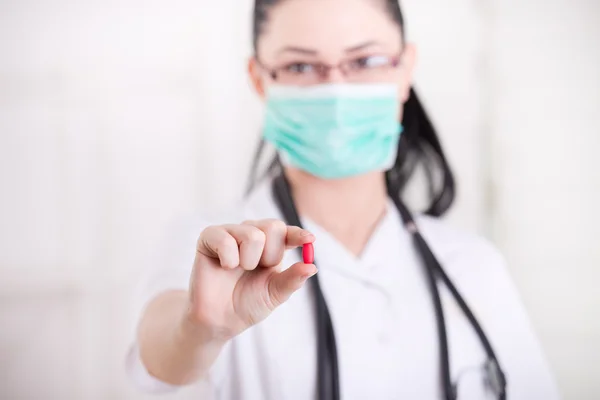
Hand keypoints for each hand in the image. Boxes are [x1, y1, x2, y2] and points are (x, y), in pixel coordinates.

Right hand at [186, 219, 315, 340]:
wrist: (220, 320)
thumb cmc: (247, 304)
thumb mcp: (275, 294)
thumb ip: (292, 280)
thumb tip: (312, 267)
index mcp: (271, 246)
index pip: (287, 232)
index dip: (298, 234)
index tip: (309, 240)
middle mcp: (252, 234)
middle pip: (273, 226)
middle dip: (270, 254)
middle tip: (257, 269)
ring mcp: (231, 233)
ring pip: (252, 233)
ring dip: (248, 260)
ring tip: (238, 271)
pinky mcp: (210, 237)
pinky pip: (225, 239)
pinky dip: (229, 258)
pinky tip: (224, 267)